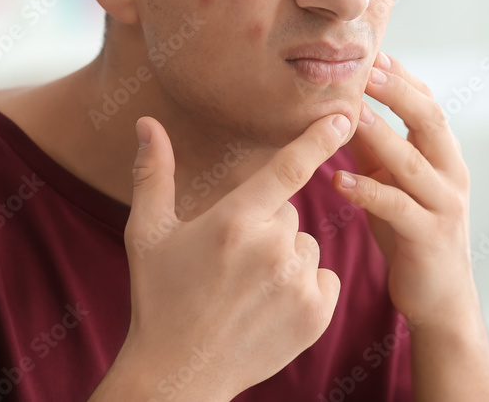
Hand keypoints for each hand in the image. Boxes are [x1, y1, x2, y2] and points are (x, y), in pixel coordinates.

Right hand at [110, 113, 349, 399]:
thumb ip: (153, 174)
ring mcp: (297, 285)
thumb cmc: (159, 297)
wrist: (180, 372)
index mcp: (233, 222)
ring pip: (306, 247)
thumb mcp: (147, 233)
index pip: (287, 169)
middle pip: (288, 213)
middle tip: (231, 259)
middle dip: (266, 226)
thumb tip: (146, 122)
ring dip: (286, 258)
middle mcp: (272, 250)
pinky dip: (306, 286)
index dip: (316, 139)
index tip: (342, 116)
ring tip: (248, 287)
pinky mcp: (317, 315)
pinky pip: (325, 277)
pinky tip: (271, 305)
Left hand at [337, 51, 476, 327]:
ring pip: (411, 160)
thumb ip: (376, 150)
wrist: (440, 299)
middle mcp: (451, 174)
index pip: (427, 103)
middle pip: (429, 119)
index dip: (402, 77)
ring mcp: (444, 205)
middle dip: (396, 91)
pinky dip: (367, 191)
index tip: (374, 52)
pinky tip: (338, 181)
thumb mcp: (395, 184)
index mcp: (444, 156)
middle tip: (364, 68)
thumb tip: (344, 109)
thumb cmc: (412, 235)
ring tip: (347, 113)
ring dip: (379, 133)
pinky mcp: (428, 237)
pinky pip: (397, 207)